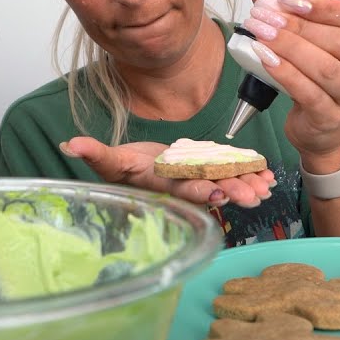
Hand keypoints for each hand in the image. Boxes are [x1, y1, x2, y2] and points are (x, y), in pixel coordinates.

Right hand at [60, 137, 275, 207]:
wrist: (138, 171)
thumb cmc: (123, 168)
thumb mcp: (110, 160)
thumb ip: (96, 154)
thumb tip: (72, 145)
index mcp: (161, 184)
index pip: (179, 188)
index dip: (196, 191)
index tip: (214, 192)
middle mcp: (182, 188)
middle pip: (208, 191)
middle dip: (231, 192)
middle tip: (253, 195)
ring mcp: (197, 182)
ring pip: (224, 185)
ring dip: (246, 186)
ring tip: (267, 186)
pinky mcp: (208, 174)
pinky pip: (231, 175)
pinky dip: (249, 175)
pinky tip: (267, 175)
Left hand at [242, 0, 339, 168]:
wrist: (320, 130)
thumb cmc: (315, 78)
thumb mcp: (305, 38)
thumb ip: (282, 3)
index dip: (328, 7)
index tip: (292, 2)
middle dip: (300, 27)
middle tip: (265, 17)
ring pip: (326, 68)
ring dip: (291, 48)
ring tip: (262, 35)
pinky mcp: (333, 118)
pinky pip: (309, 92)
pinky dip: (285, 73)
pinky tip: (266, 59)